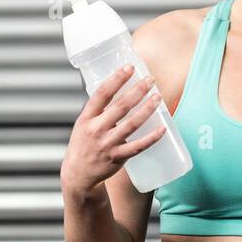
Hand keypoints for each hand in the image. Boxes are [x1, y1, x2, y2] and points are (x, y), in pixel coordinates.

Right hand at [61, 64, 165, 194]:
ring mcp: (107, 144)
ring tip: (158, 97)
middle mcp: (96, 129)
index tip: (129, 67)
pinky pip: (138, 146)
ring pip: (131, 124)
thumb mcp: (84, 123)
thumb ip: (99, 109)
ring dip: (147, 109)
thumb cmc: (84, 144)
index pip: (102, 94)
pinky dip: (152, 137)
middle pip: (120, 106)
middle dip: (137, 91)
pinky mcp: (117, 157)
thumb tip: (118, 87)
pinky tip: (163, 128)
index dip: (116, 79)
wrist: (78, 174)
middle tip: (150, 80)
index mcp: (87, 117)